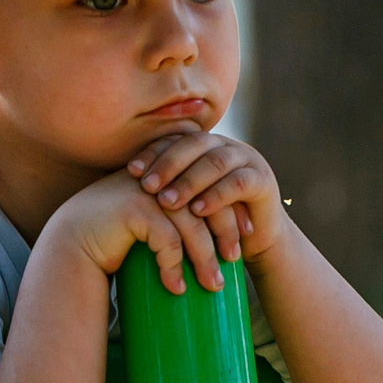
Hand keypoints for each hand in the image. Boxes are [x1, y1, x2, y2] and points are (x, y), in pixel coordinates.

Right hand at [47, 171, 237, 295]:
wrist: (71, 244)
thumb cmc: (115, 239)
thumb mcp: (153, 223)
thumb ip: (178, 219)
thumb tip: (217, 240)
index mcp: (168, 173)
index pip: (210, 188)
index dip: (231, 212)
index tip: (246, 236)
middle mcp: (160, 176)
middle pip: (207, 203)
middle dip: (225, 234)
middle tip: (235, 260)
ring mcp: (146, 190)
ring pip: (191, 226)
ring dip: (204, 260)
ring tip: (213, 285)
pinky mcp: (135, 209)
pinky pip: (167, 241)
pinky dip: (173, 268)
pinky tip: (176, 289)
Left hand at [123, 130, 290, 263]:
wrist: (254, 242)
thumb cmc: (212, 223)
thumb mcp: (186, 202)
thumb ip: (164, 188)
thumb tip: (118, 185)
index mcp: (205, 146)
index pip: (176, 141)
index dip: (153, 153)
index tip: (130, 171)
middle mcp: (226, 146)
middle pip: (194, 145)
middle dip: (168, 165)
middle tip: (146, 186)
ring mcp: (248, 160)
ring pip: (215, 163)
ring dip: (189, 182)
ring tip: (167, 202)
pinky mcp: (263, 181)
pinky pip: (238, 183)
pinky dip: (216, 196)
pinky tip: (197, 210)